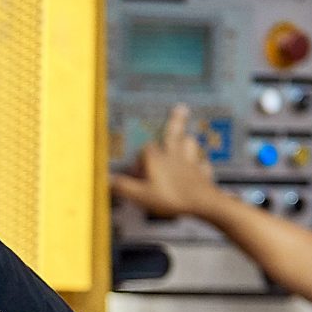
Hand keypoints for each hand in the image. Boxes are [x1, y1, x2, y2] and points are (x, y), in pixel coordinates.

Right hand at [110, 104, 225, 221]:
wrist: (202, 203)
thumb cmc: (172, 198)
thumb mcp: (141, 195)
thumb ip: (124, 187)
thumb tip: (109, 179)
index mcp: (157, 160)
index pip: (146, 149)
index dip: (140, 158)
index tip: (137, 170)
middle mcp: (174, 157)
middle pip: (173, 134)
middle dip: (175, 121)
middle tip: (180, 108)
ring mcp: (190, 164)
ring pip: (190, 145)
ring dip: (187, 141)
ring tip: (187, 137)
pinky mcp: (202, 174)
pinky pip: (203, 165)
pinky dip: (201, 164)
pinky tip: (201, 166)